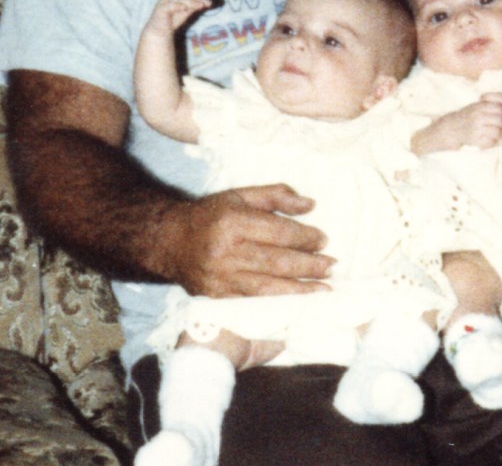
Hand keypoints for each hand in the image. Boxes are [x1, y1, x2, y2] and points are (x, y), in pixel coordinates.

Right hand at [146, 0, 213, 36]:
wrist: (161, 31)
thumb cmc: (174, 20)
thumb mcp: (187, 11)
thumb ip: (194, 6)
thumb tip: (206, 2)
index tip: (209, 0)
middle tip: (208, 3)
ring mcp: (164, 0)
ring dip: (191, 2)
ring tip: (200, 6)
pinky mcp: (161, 8)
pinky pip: (171, 5)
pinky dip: (179, 5)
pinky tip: (186, 8)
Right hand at [164, 183, 334, 297]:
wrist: (170, 242)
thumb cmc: (211, 215)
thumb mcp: (240, 196)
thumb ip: (275, 196)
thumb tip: (310, 204)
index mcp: (232, 221)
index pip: (277, 231)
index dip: (304, 237)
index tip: (323, 239)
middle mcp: (225, 252)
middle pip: (276, 261)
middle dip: (308, 265)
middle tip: (331, 265)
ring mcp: (220, 278)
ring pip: (267, 288)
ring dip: (300, 290)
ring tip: (324, 289)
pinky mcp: (217, 298)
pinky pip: (254, 304)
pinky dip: (279, 305)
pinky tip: (299, 305)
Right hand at [420, 95, 501, 151]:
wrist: (451, 128)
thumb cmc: (466, 115)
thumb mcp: (475, 106)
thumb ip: (488, 104)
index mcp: (479, 107)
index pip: (500, 108)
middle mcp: (478, 117)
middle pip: (501, 120)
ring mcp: (476, 129)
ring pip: (498, 132)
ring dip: (501, 133)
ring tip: (500, 133)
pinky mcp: (475, 139)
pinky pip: (490, 142)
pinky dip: (493, 141)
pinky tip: (492, 139)